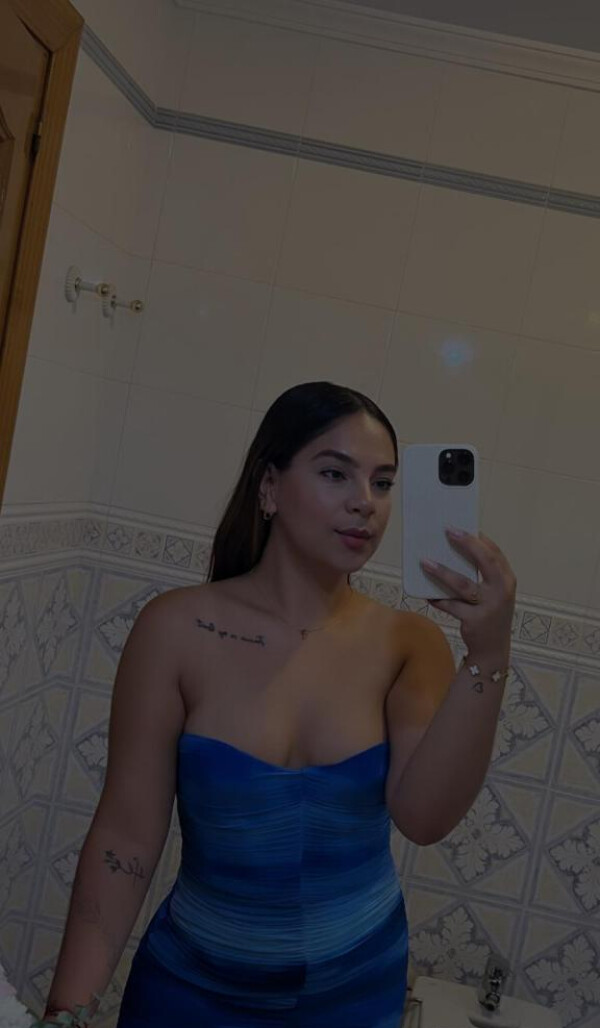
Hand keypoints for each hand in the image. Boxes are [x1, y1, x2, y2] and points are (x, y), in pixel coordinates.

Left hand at [421, 529, 515, 655]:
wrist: (493, 651)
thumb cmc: (490, 614)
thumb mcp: (494, 593)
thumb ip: (482, 575)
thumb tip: (454, 551)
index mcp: (507, 580)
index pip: (495, 553)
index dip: (479, 538)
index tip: (462, 526)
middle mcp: (502, 591)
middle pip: (485, 561)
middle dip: (467, 544)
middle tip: (448, 531)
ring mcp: (489, 606)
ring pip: (463, 584)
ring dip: (442, 572)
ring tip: (425, 562)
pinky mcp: (474, 620)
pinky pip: (451, 606)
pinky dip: (438, 599)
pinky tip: (427, 594)